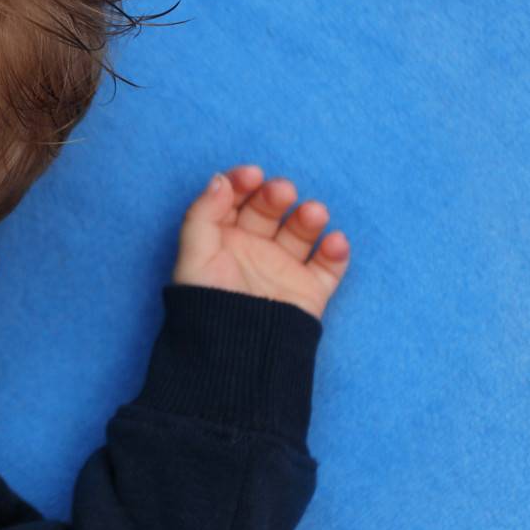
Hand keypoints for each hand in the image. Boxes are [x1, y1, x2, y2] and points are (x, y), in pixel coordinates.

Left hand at [172, 164, 351, 319]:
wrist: (231, 354)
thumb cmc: (205, 305)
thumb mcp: (194, 256)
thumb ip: (204, 213)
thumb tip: (221, 178)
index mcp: (221, 239)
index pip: (234, 201)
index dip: (242, 184)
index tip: (252, 175)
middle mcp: (252, 249)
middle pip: (269, 211)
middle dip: (276, 196)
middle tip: (282, 192)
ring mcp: (282, 268)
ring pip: (301, 232)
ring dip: (309, 217)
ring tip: (313, 214)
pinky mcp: (307, 290)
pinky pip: (329, 266)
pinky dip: (336, 252)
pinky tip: (334, 242)